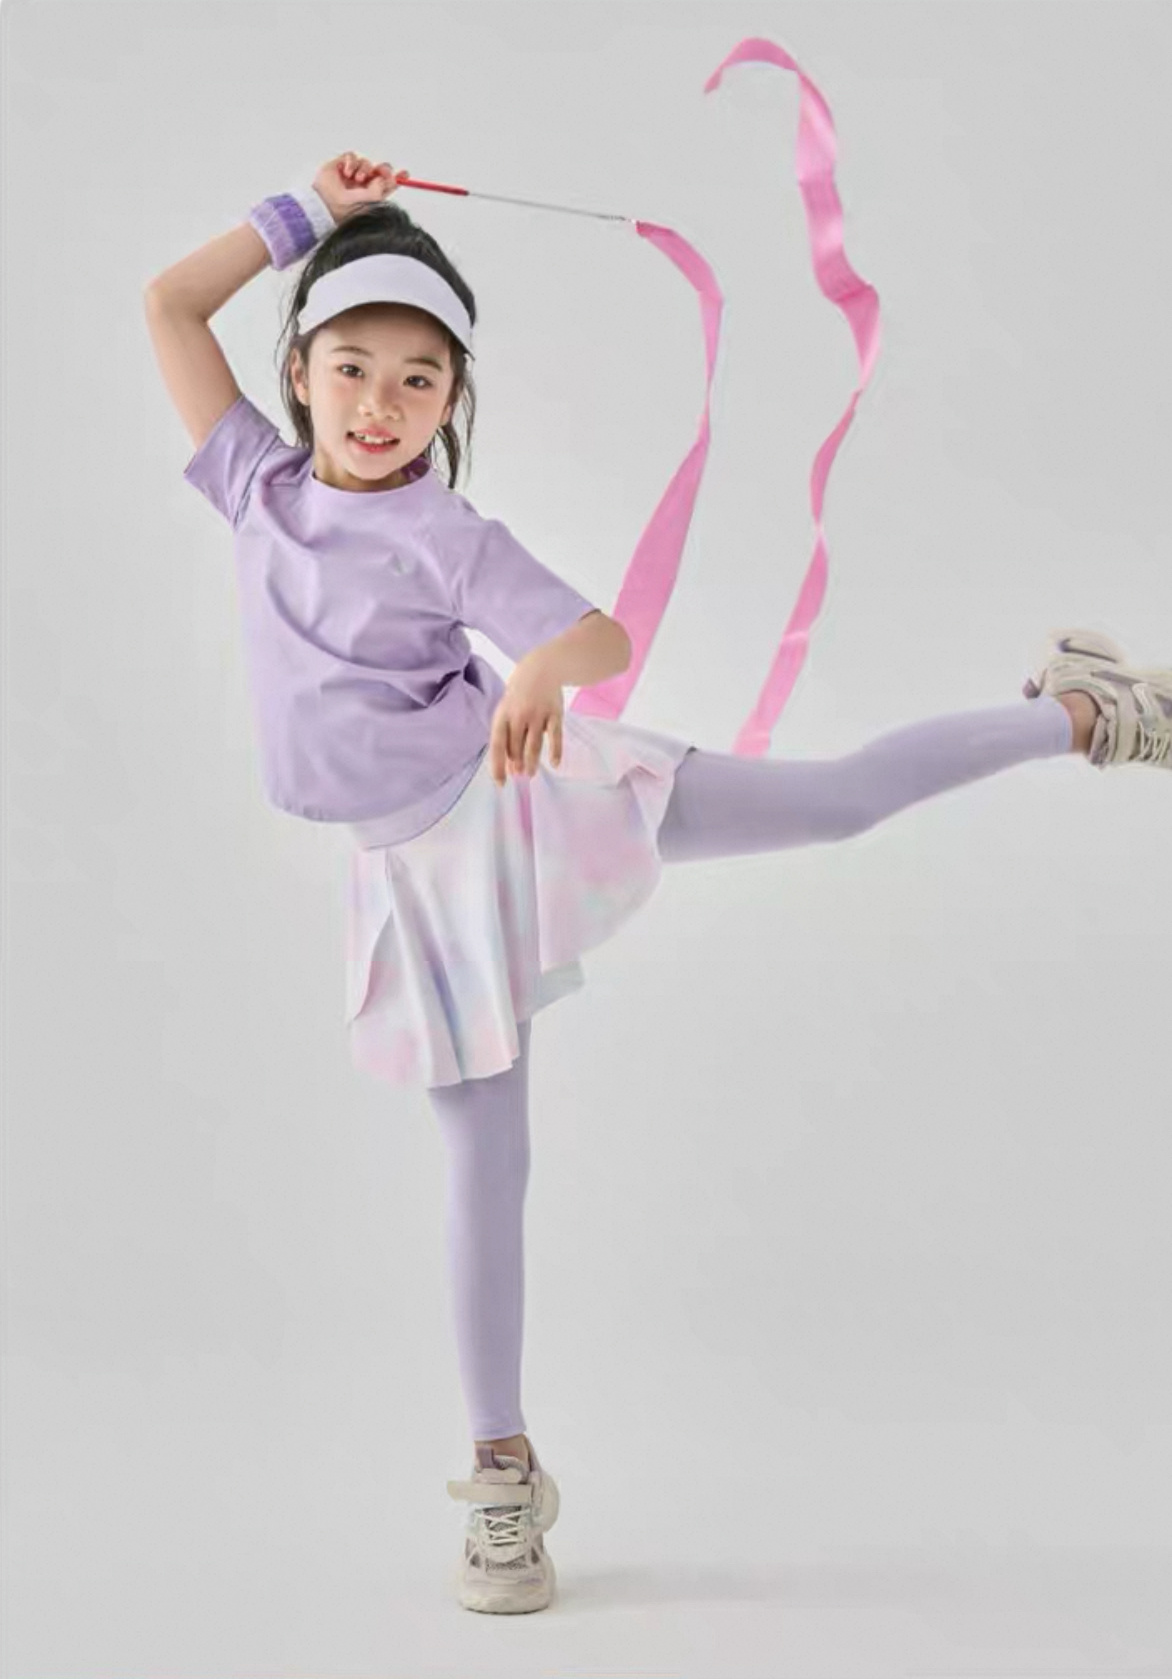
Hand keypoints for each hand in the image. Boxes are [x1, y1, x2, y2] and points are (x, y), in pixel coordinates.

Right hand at [312, 152, 406, 223]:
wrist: (323, 203)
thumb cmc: (343, 209)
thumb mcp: (366, 202)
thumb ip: (378, 190)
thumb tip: (385, 179)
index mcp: (372, 196)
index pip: (387, 185)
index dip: (397, 178)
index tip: (405, 174)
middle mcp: (363, 185)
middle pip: (379, 170)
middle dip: (383, 169)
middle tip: (381, 172)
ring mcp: (352, 175)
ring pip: (366, 163)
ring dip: (364, 169)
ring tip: (356, 179)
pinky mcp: (341, 165)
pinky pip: (352, 156)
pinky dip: (352, 162)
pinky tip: (347, 173)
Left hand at [489, 658, 564, 787]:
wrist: (541, 668)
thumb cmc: (520, 695)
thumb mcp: (508, 711)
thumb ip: (508, 736)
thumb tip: (510, 766)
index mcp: (503, 715)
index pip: (497, 745)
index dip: (498, 765)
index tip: (501, 783)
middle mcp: (518, 715)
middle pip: (516, 747)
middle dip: (517, 764)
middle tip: (520, 775)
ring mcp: (537, 714)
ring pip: (533, 744)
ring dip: (531, 762)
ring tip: (530, 774)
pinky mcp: (555, 713)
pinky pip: (555, 736)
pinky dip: (555, 751)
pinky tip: (554, 763)